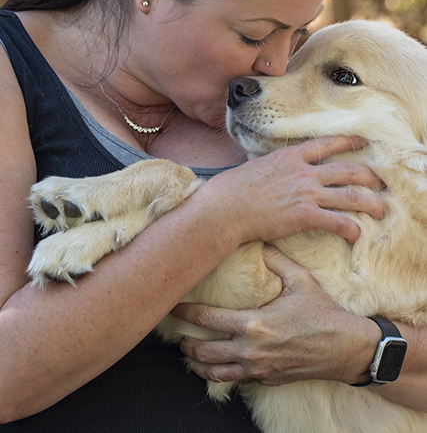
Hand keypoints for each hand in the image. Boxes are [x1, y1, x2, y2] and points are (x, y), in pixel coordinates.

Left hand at [171, 246, 377, 385]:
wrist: (346, 349)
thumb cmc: (323, 313)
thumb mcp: (300, 280)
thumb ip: (276, 260)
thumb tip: (261, 241)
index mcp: (254, 324)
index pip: (207, 319)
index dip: (185, 314)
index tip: (173, 306)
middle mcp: (251, 350)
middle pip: (203, 351)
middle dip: (185, 343)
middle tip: (177, 334)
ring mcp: (258, 369)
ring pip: (214, 373)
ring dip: (197, 363)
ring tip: (189, 353)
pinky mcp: (267, 380)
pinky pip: (235, 380)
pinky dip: (219, 374)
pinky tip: (215, 365)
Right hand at [202, 135, 383, 244]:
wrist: (224, 207)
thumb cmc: (232, 188)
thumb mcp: (256, 166)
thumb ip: (274, 166)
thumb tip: (275, 169)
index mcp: (291, 156)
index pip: (327, 143)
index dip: (348, 142)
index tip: (362, 142)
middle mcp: (304, 172)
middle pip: (348, 169)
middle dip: (369, 176)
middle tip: (380, 182)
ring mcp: (306, 193)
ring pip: (351, 195)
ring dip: (370, 203)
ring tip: (380, 209)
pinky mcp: (305, 215)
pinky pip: (338, 221)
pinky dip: (352, 229)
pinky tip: (356, 235)